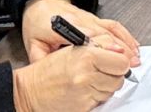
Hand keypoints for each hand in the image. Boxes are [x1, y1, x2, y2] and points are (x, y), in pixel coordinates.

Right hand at [12, 44, 132, 111]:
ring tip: (89, 81)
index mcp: (87, 56)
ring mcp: (85, 93)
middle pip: (119, 78)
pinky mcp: (83, 107)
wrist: (28, 91)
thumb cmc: (49, 70)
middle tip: (101, 72)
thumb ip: (101, 45)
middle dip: (113, 75)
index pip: (122, 61)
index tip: (115, 62)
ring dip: (104, 87)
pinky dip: (95, 98)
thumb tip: (121, 50)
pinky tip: (83, 92)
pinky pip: (100, 103)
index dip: (120, 62)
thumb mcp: (74, 48)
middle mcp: (87, 75)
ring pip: (111, 91)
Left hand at [20, 0, 138, 67]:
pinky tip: (134, 46)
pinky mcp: (97, 19)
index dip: (101, 45)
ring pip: (113, 30)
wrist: (43, 3)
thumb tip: (47, 72)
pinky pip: (115, 26)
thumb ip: (41, 58)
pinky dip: (126, 35)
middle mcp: (82, 20)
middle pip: (105, 34)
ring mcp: (92, 19)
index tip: (111, 54)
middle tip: (128, 65)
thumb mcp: (33, 43)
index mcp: (65, 25)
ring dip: (126, 44)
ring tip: (135, 58)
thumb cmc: (38, 23)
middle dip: (119, 49)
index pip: (87, 35)